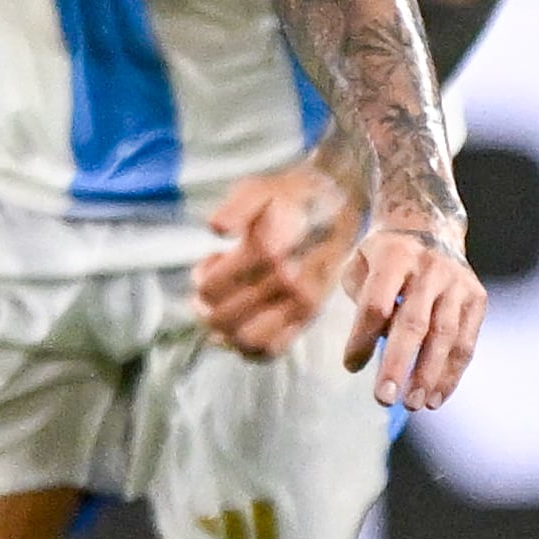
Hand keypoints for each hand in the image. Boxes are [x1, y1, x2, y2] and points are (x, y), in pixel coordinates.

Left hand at [193, 156, 358, 358]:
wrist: (337, 204)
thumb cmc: (290, 196)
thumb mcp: (258, 188)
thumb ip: (234, 207)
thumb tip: (215, 229)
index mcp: (268, 251)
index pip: (212, 288)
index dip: (201, 278)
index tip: (211, 262)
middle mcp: (287, 282)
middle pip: (223, 318)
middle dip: (206, 307)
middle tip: (209, 291)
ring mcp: (301, 303)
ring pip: (246, 341)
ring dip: (225, 332)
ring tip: (223, 312)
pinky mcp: (309, 316)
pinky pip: (273, 350)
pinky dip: (248, 349)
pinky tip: (241, 330)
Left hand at [340, 221, 484, 410]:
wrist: (429, 226)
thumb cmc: (382, 257)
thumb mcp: (359, 264)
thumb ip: (361, 301)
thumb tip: (373, 347)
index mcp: (394, 255)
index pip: (376, 304)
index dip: (362, 338)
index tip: (350, 367)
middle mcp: (430, 267)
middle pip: (414, 323)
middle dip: (398, 364)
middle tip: (384, 399)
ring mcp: (458, 282)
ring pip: (446, 335)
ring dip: (429, 375)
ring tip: (413, 405)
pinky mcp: (477, 297)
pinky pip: (466, 341)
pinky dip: (452, 373)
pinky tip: (436, 397)